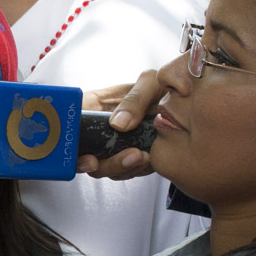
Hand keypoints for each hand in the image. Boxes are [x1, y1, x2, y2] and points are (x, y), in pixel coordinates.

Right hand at [75, 63, 175, 178]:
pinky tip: (148, 160)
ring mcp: (112, 147)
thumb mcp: (149, 83)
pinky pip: (126, 171)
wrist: (183, 99)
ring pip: (106, 169)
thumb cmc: (161, 85)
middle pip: (88, 160)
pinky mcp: (129, 158)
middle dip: (107, 165)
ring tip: (144, 158)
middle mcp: (97, 132)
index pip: (72, 136)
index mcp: (91, 111)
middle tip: (130, 157)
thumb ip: (135, 100)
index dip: (76, 152)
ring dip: (123, 168)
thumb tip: (118, 125)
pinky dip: (135, 170)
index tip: (91, 159)